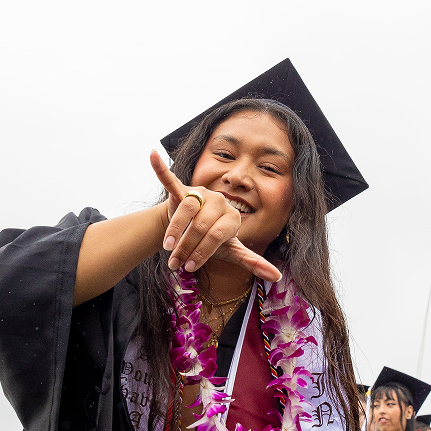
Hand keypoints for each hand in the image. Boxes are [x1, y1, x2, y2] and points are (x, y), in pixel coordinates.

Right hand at [150, 151, 280, 281]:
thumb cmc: (214, 241)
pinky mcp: (183, 189)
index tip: (190, 268)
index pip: (217, 236)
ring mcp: (201, 194)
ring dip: (174, 231)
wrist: (192, 229)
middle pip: (201, 226)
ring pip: (186, 211)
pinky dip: (161, 169)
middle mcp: (220, 201)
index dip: (202, 253)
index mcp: (233, 217)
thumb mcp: (233, 252)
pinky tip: (152, 154)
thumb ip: (253, 262)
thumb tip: (278, 276)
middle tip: (175, 264)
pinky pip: (172, 179)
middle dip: (187, 248)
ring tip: (167, 247)